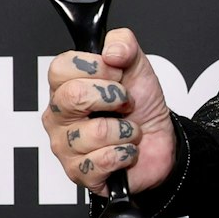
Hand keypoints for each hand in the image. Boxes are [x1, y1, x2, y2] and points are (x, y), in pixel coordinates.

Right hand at [42, 28, 175, 193]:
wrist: (160, 141)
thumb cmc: (140, 106)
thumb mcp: (138, 65)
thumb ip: (124, 44)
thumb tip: (111, 51)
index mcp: (64, 86)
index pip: (60, 67)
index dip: (97, 67)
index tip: (116, 74)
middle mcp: (58, 116)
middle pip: (74, 96)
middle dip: (115, 97)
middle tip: (126, 103)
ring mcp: (64, 146)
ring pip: (95, 132)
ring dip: (126, 130)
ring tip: (128, 130)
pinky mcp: (78, 173)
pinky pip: (103, 161)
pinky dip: (126, 153)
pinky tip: (125, 151)